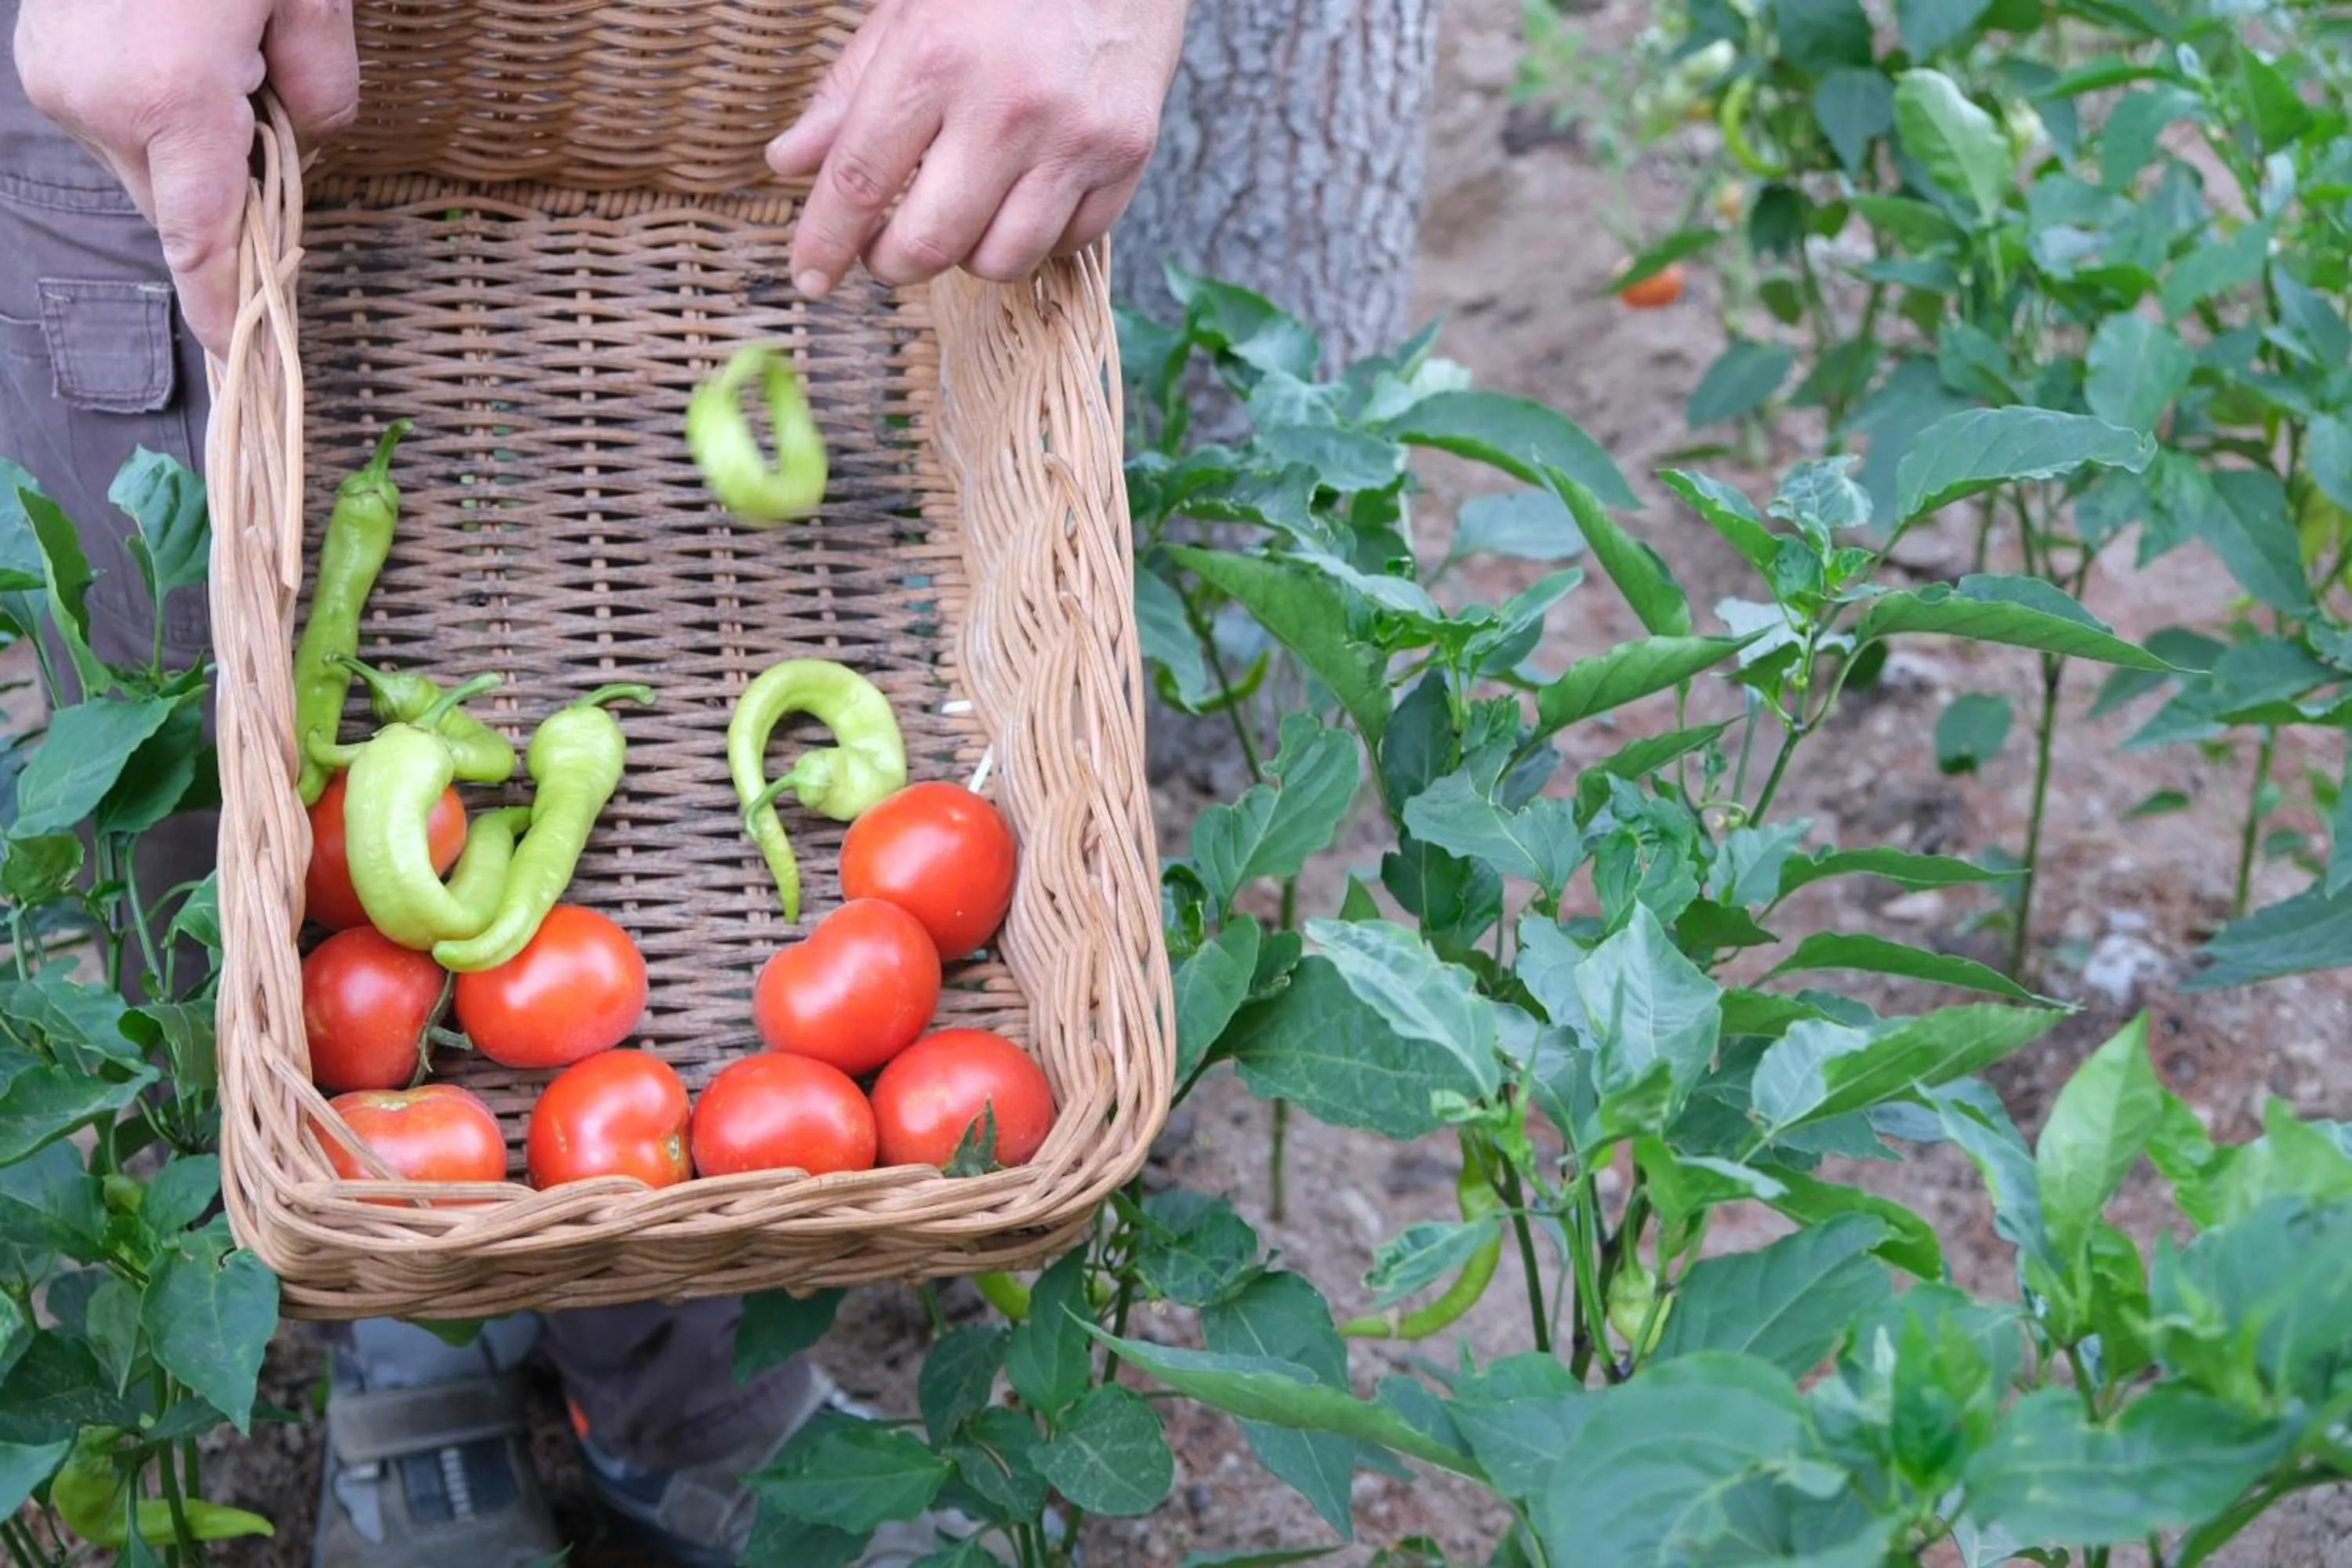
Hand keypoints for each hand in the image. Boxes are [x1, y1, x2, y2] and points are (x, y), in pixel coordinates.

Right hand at [13, 0, 358, 356]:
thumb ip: (325, 87)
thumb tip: (300, 140)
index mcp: (169, 97)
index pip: (199, 236)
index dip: (220, 303)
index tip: (235, 354)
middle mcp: (99, 101)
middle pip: (177, 200)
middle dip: (227, 182)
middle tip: (259, 99)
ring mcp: (59, 81)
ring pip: (146, 162)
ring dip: (189, 139)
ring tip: (212, 49)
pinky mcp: (43, 60)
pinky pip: (114, 120)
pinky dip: (154, 109)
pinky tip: (174, 46)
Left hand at [768, 0, 1187, 296]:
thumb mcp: (908, 18)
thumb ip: (846, 94)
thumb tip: (789, 162)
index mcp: (936, 56)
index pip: (860, 179)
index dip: (826, 241)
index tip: (809, 276)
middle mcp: (1006, 105)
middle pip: (929, 242)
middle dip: (892, 264)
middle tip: (885, 251)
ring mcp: (1072, 137)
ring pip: (1001, 261)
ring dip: (967, 255)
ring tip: (961, 214)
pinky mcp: (1125, 157)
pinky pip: (1064, 245)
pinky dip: (1035, 239)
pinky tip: (1023, 197)